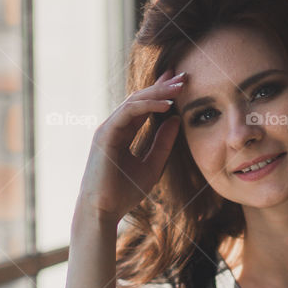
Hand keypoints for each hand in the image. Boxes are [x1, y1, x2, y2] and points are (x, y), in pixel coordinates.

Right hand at [75, 68, 184, 222]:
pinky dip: (148, 106)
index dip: (161, 93)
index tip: (180, 83)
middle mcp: (114, 126)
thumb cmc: (123, 193)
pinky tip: (167, 105)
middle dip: (162, 86)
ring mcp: (108, 128)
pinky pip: (128, 113)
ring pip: (134, 101)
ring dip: (158, 93)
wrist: (103, 211)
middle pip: (140, 99)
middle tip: (183, 76)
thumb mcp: (152, 166)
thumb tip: (176, 120)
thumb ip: (163, 144)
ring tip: (179, 87)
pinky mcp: (105, 134)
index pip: (143, 106)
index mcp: (122, 132)